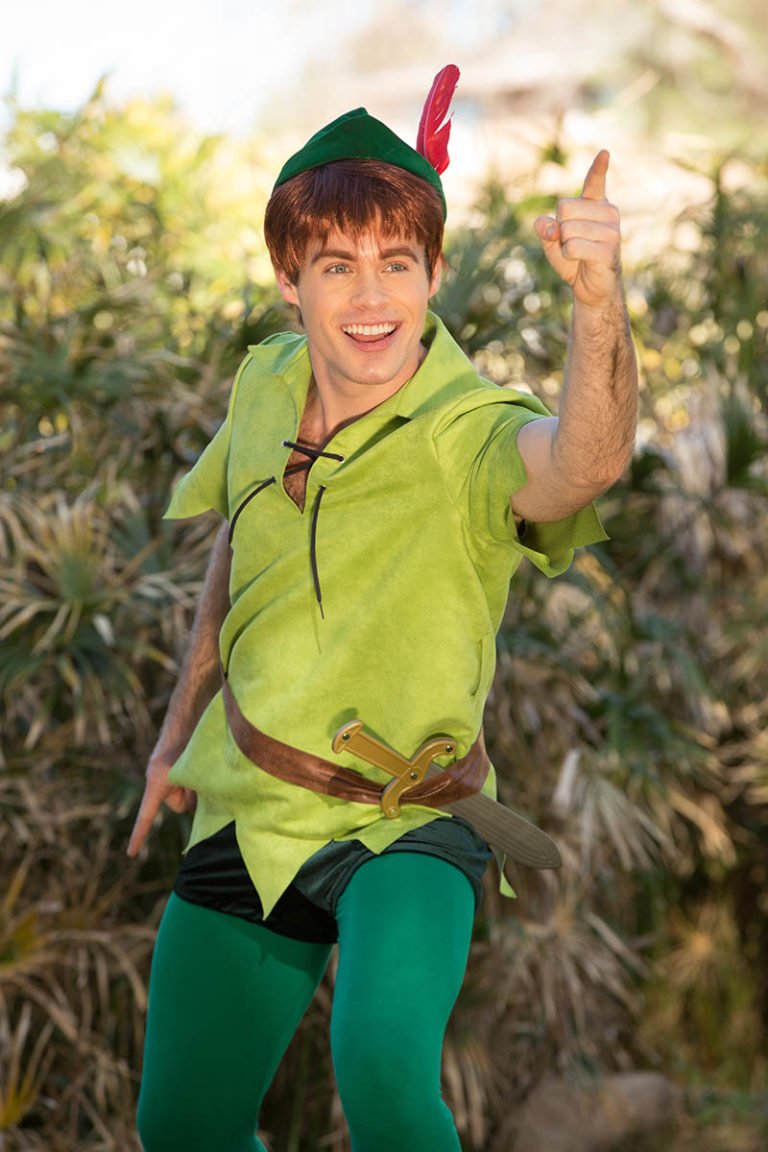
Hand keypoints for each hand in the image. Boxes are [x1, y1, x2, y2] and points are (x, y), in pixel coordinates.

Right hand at [126, 749, 195, 856]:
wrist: (187, 714)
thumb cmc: (187, 741)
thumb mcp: (191, 773)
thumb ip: (193, 795)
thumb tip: (194, 808)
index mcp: (156, 782)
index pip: (146, 815)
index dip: (139, 835)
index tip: (131, 853)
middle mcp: (158, 779)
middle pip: (177, 804)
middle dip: (189, 797)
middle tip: (197, 777)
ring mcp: (167, 774)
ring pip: (184, 793)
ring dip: (194, 786)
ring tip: (200, 766)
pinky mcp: (176, 768)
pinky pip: (186, 783)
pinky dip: (194, 780)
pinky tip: (202, 765)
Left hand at [534, 150, 621, 309]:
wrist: (592, 288)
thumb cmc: (574, 259)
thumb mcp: (552, 242)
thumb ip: (544, 228)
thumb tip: (548, 226)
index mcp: (596, 205)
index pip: (595, 182)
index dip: (598, 168)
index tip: (604, 152)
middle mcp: (608, 212)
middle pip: (564, 209)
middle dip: (559, 230)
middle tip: (573, 243)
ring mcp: (612, 231)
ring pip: (567, 230)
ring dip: (564, 246)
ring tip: (579, 254)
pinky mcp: (609, 250)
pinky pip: (572, 247)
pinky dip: (568, 257)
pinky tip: (581, 262)